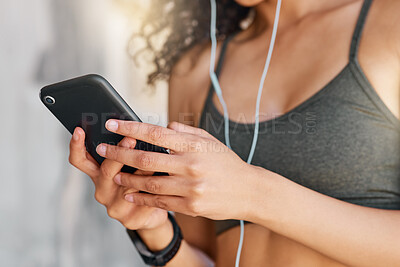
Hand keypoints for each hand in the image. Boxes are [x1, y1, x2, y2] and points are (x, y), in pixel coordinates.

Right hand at [68, 127, 168, 229]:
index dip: (77, 146)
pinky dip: (157, 187)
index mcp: (98, 176)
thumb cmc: (139, 186)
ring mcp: (115, 207)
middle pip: (106, 170)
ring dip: (145, 169)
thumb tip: (135, 129)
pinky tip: (167, 179)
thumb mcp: (128, 168)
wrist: (151, 217)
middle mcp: (103, 191)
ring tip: (158, 156)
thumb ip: (127, 152)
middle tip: (130, 139)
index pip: (80, 160)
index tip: (79, 130)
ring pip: (130, 184)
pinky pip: (146, 199)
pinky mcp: (132, 219)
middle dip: (119, 152)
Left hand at [96, 120, 261, 220]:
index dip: (131, 128)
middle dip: (120, 153)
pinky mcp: (191, 206)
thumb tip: (165, 125)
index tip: (113, 124)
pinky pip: (160, 202)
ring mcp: (191, 188)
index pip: (156, 133)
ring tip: (114, 175)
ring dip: (128, 179)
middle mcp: (191, 165)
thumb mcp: (211, 142)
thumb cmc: (228, 164)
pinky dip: (142, 198)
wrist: (250, 191)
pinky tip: (131, 195)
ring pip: (149, 183)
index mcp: (194, 146)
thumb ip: (187, 132)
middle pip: (146, 158)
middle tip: (103, 149)